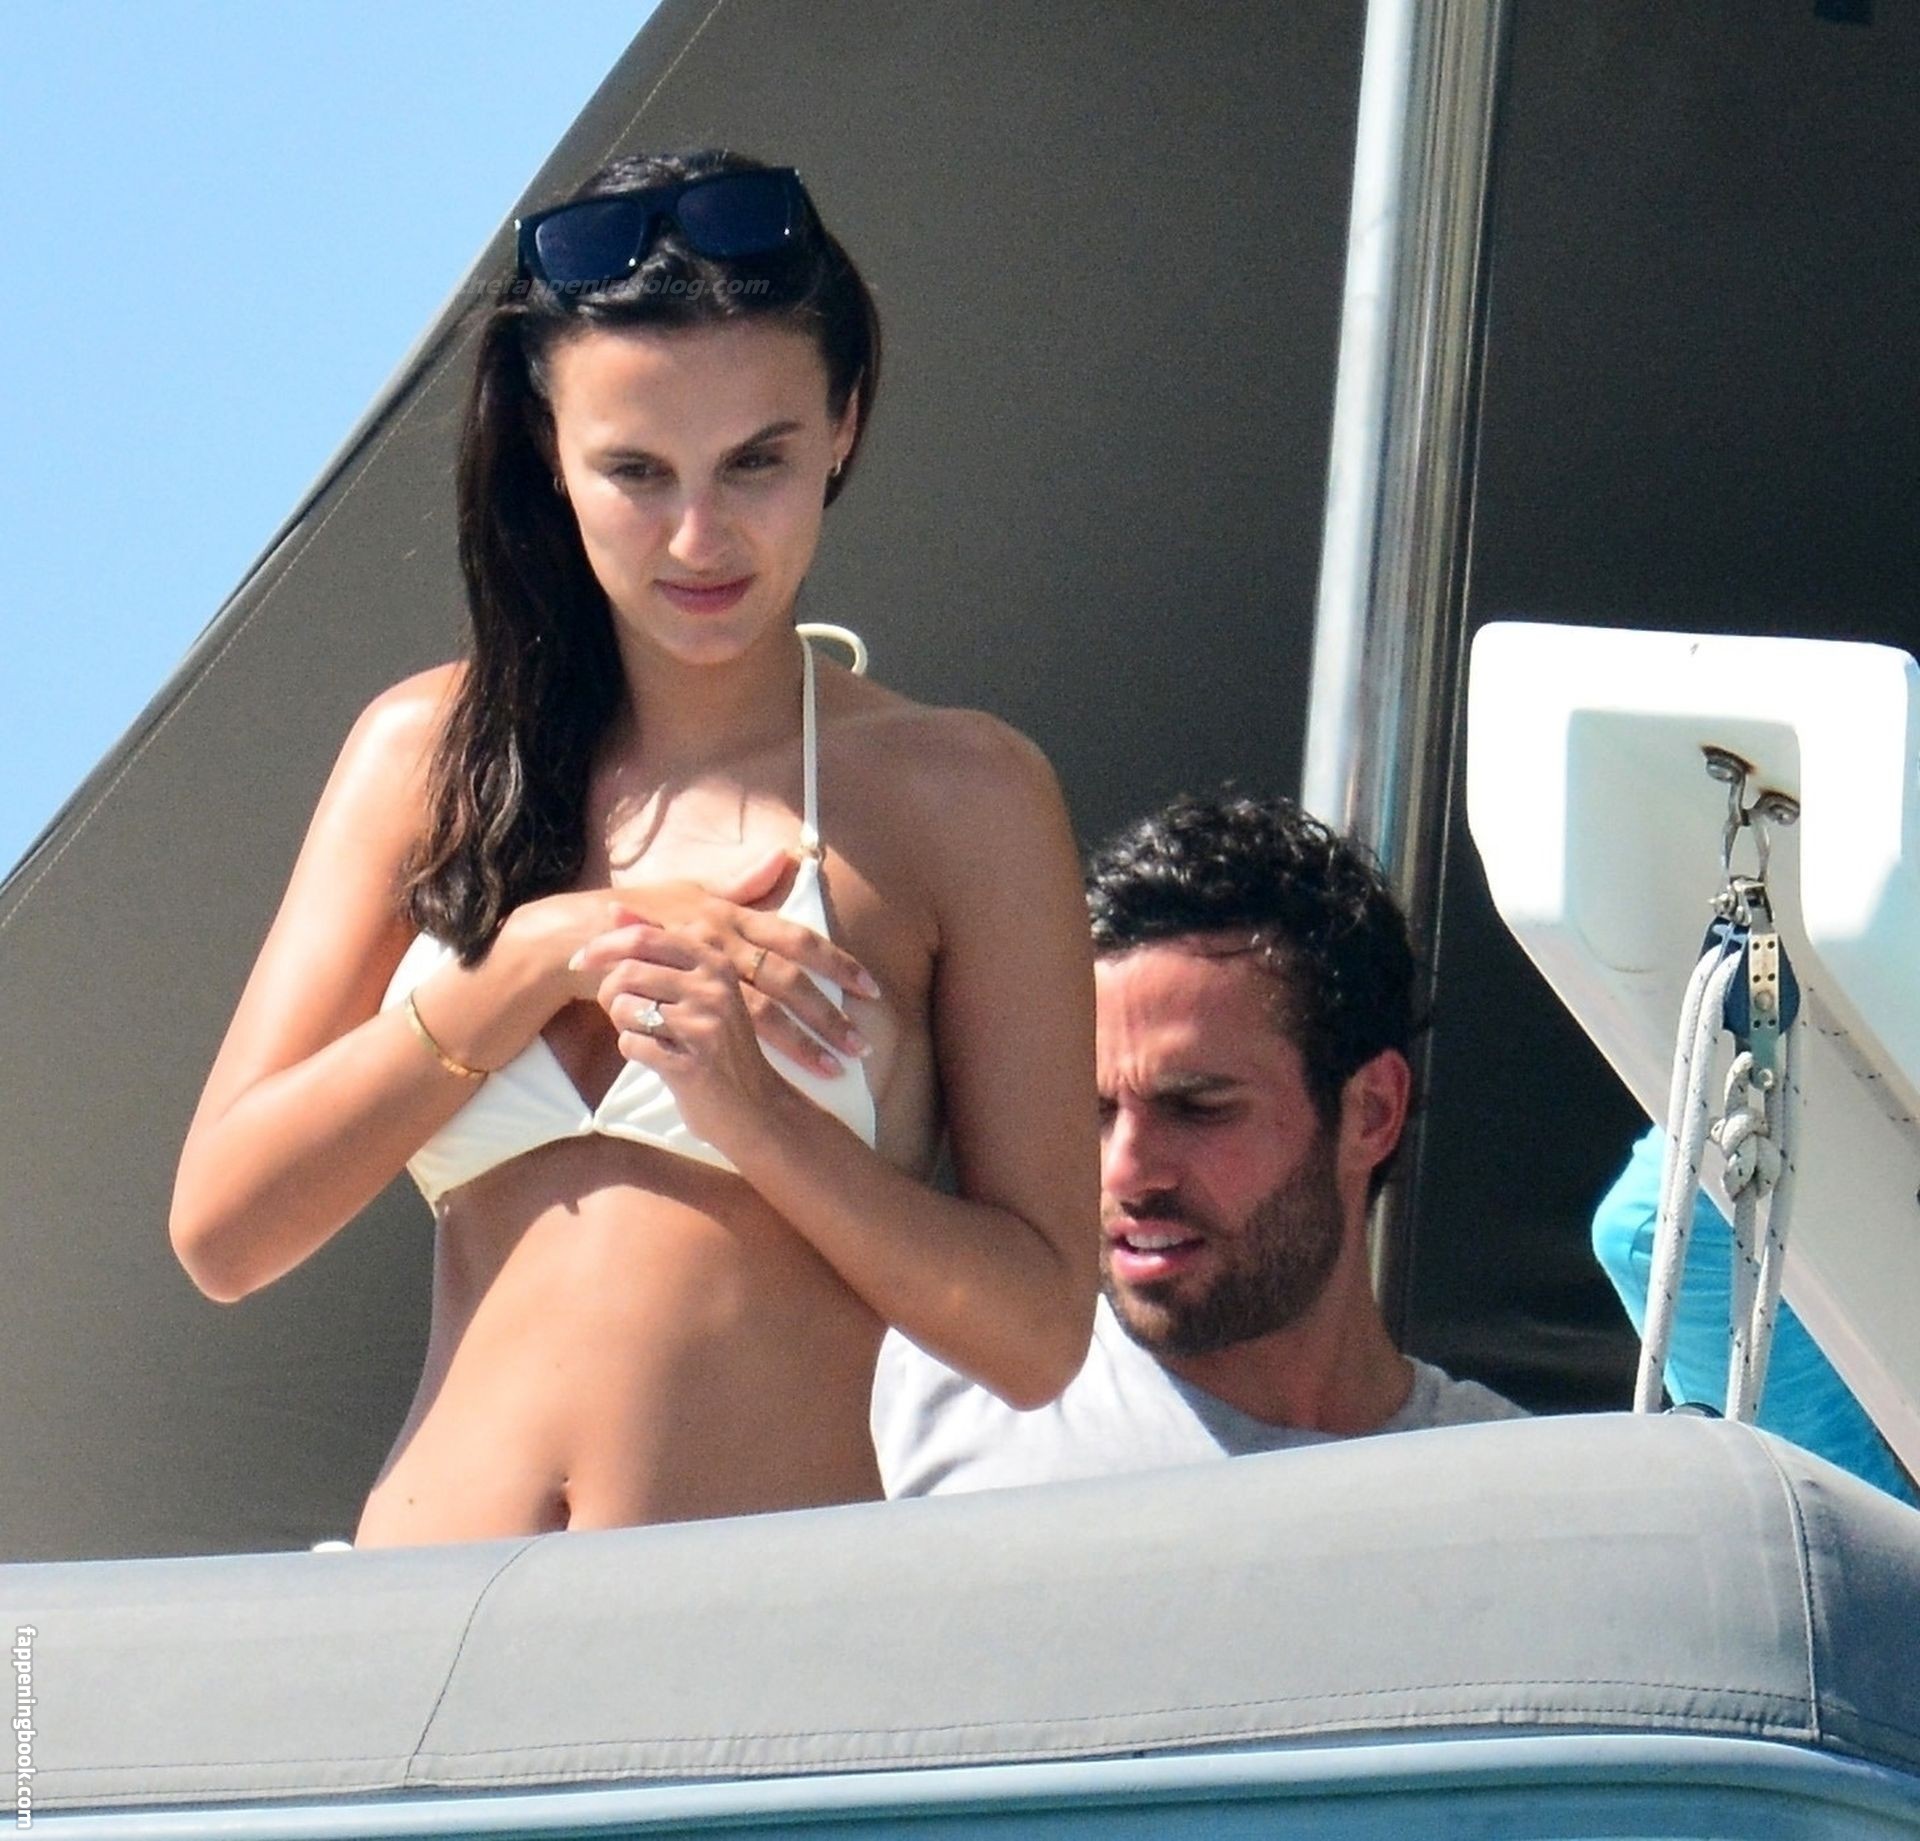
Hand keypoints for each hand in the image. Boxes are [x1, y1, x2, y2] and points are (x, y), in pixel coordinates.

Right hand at [565, 847, 877, 1071]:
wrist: (585, 936)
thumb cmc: (645, 912)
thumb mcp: (696, 892)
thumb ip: (742, 884)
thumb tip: (782, 859)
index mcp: (735, 917)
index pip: (798, 940)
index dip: (837, 963)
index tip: (871, 989)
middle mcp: (725, 941)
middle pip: (790, 981)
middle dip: (830, 1014)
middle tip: (862, 1046)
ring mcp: (702, 972)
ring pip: (765, 1011)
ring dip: (802, 1042)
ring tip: (834, 1068)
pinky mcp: (680, 1001)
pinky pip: (725, 1029)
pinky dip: (751, 1052)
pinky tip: (777, 1076)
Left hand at [587, 924, 846, 1151]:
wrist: (754, 1106)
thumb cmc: (719, 1042)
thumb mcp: (700, 985)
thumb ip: (658, 944)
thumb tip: (612, 908)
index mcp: (715, 962)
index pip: (644, 937)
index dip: (602, 946)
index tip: (579, 962)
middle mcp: (713, 987)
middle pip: (627, 973)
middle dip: (611, 995)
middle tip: (624, 1012)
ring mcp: (705, 1026)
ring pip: (625, 1009)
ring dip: (624, 1026)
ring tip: (650, 1036)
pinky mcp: (691, 1064)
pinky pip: (631, 1045)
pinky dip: (636, 1053)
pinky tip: (660, 1058)